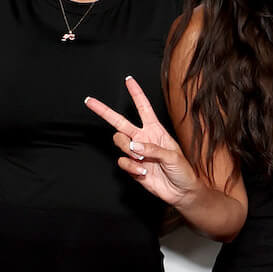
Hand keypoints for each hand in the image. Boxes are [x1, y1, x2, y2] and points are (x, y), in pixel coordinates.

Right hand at [86, 78, 200, 207]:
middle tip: (89, 101)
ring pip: (119, 142)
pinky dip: (131, 167)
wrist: (181, 191)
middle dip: (103, 111)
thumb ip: (153, 149)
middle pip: (119, 121)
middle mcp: (142, 138)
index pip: (143, 108)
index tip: (128, 80)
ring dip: (128, 150)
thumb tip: (133, 146)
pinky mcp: (132, 167)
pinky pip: (122, 162)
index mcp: (155, 130)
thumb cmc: (182, 171)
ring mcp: (136, 153)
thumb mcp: (173, 156)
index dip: (136, 93)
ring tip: (142, 160)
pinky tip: (143, 172)